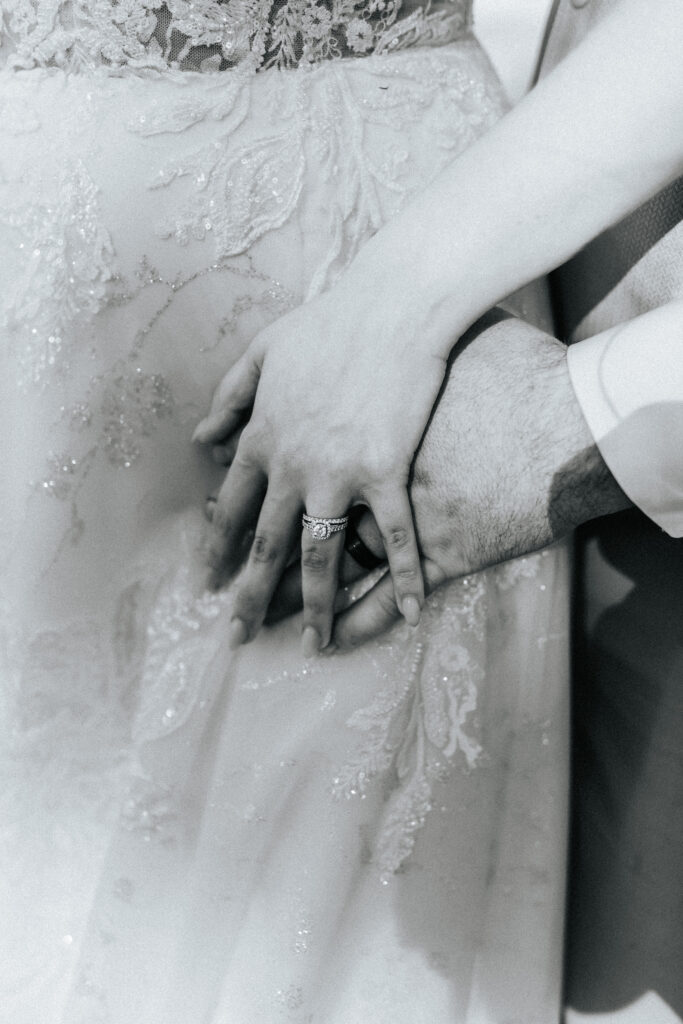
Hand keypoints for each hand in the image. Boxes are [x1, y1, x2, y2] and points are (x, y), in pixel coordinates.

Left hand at [193, 260, 459, 655]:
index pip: (228, 507)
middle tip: (237, 637)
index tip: (205, 585)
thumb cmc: (329, 321)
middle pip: (264, 543)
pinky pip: (396, 535)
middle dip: (249, 596)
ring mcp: (340, 471)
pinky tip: (410, 612)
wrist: (391, 304)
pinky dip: (404, 576)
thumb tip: (199, 440)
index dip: (215, 550)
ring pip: (320, 552)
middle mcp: (293, 464)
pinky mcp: (388, 469)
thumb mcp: (263, 352)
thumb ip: (229, 399)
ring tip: (312, 644)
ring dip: (315, 604)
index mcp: (262, 437)